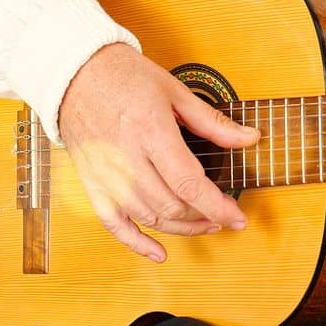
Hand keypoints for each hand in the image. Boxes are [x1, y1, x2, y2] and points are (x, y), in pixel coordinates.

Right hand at [57, 42, 259, 261]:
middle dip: (204, 217)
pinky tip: (158, 252)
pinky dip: (136, 243)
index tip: (237, 218)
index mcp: (151, 132)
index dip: (217, 206)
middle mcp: (127, 158)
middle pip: (171, 205)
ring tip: (203, 224)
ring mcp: (106, 175)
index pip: (189, 183)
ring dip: (180, 228)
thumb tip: (249, 138)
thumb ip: (214, 122)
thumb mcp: (176, 92)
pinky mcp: (92, 183)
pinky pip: (113, 224)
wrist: (75, 74)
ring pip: (148, 217)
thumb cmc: (125, 77)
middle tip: (224, 215)